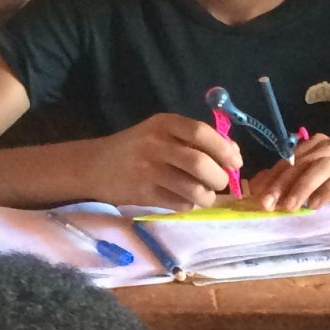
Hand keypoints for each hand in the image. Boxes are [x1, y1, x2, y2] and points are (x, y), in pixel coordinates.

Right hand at [85, 113, 243, 209]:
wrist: (93, 165)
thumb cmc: (136, 149)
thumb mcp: (161, 133)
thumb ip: (193, 140)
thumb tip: (233, 155)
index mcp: (164, 123)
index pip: (202, 133)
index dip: (225, 149)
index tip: (236, 163)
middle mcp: (156, 144)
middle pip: (200, 163)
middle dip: (220, 177)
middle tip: (221, 183)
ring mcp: (148, 170)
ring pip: (192, 188)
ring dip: (208, 197)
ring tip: (206, 196)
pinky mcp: (143, 193)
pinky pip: (178, 204)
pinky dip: (189, 205)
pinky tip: (185, 201)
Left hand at [242, 133, 329, 212]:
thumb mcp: (306, 185)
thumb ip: (285, 182)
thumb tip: (255, 188)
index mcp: (314, 145)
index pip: (288, 159)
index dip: (271, 176)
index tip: (257, 195)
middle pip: (301, 162)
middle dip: (283, 184)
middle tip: (270, 204)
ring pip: (319, 168)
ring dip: (302, 188)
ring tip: (290, 206)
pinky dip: (325, 192)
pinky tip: (315, 206)